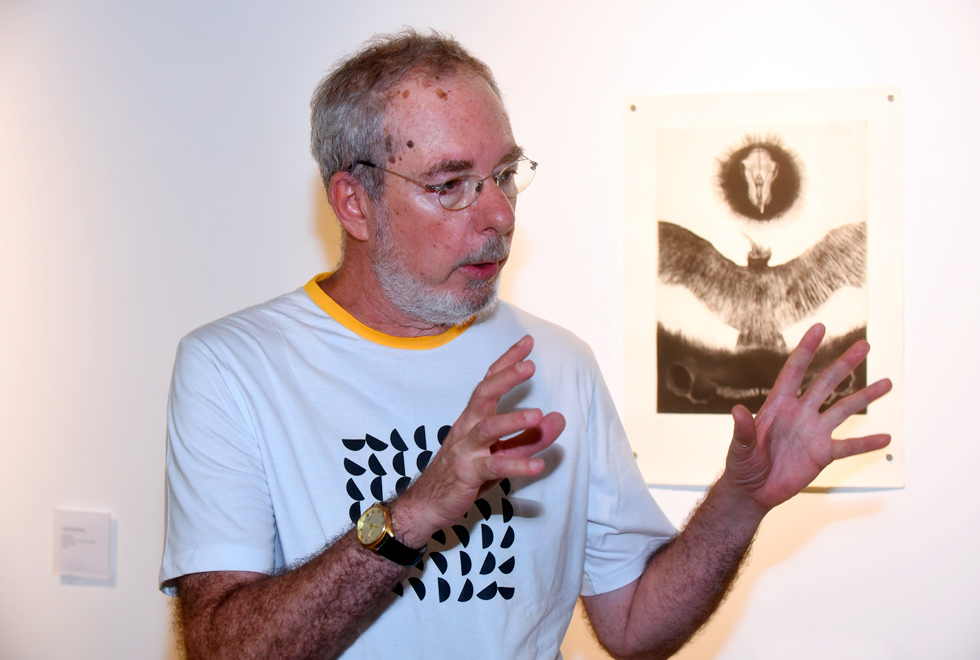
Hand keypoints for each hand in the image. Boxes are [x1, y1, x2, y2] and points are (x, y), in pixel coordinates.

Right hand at [396, 335, 565, 541]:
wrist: (428, 504)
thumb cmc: (465, 473)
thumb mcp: (502, 454)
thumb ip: (530, 438)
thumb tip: (558, 419)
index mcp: (473, 417)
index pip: (490, 381)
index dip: (507, 361)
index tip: (528, 342)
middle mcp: (467, 427)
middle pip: (484, 395)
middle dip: (506, 378)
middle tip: (530, 366)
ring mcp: (465, 450)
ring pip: (487, 428)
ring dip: (513, 420)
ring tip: (538, 415)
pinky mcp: (467, 474)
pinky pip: (493, 467)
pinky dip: (517, 466)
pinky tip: (538, 465)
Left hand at [722, 324, 891, 514]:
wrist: (753, 491)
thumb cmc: (742, 465)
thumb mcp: (740, 448)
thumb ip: (743, 430)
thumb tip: (738, 411)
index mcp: (779, 405)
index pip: (794, 371)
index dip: (806, 349)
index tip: (820, 328)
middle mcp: (800, 413)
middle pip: (826, 383)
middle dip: (844, 364)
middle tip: (864, 345)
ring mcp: (814, 432)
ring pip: (844, 410)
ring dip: (865, 397)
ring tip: (887, 383)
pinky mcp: (823, 454)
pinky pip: (849, 446)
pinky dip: (866, 443)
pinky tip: (885, 438)